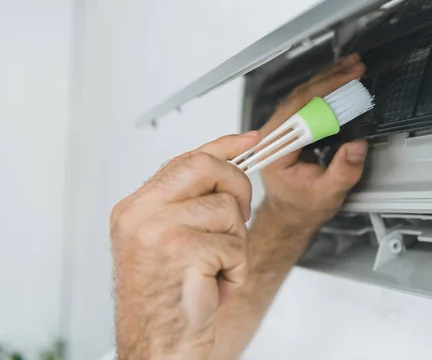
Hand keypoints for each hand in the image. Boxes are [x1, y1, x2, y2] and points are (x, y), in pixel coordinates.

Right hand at [110, 133, 260, 359]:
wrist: (158, 346)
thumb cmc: (167, 299)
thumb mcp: (169, 241)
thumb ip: (188, 204)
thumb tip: (227, 168)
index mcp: (136, 208)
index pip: (185, 160)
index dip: (223, 145)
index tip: (250, 139)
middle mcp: (141, 214)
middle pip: (206, 167)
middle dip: (236, 187)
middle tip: (237, 216)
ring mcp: (158, 230)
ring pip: (227, 210)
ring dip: (233, 244)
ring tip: (212, 269)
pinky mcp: (182, 251)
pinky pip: (234, 245)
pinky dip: (235, 269)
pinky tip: (214, 284)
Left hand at [259, 53, 367, 231]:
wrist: (291, 214)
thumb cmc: (303, 206)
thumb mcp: (328, 193)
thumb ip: (343, 171)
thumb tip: (357, 146)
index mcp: (274, 153)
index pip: (298, 112)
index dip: (324, 94)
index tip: (346, 83)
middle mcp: (270, 138)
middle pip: (298, 98)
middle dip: (329, 80)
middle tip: (354, 68)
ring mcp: (277, 131)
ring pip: (300, 96)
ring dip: (326, 80)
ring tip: (350, 67)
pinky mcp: (287, 128)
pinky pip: (303, 103)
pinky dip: (322, 89)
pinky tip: (337, 79)